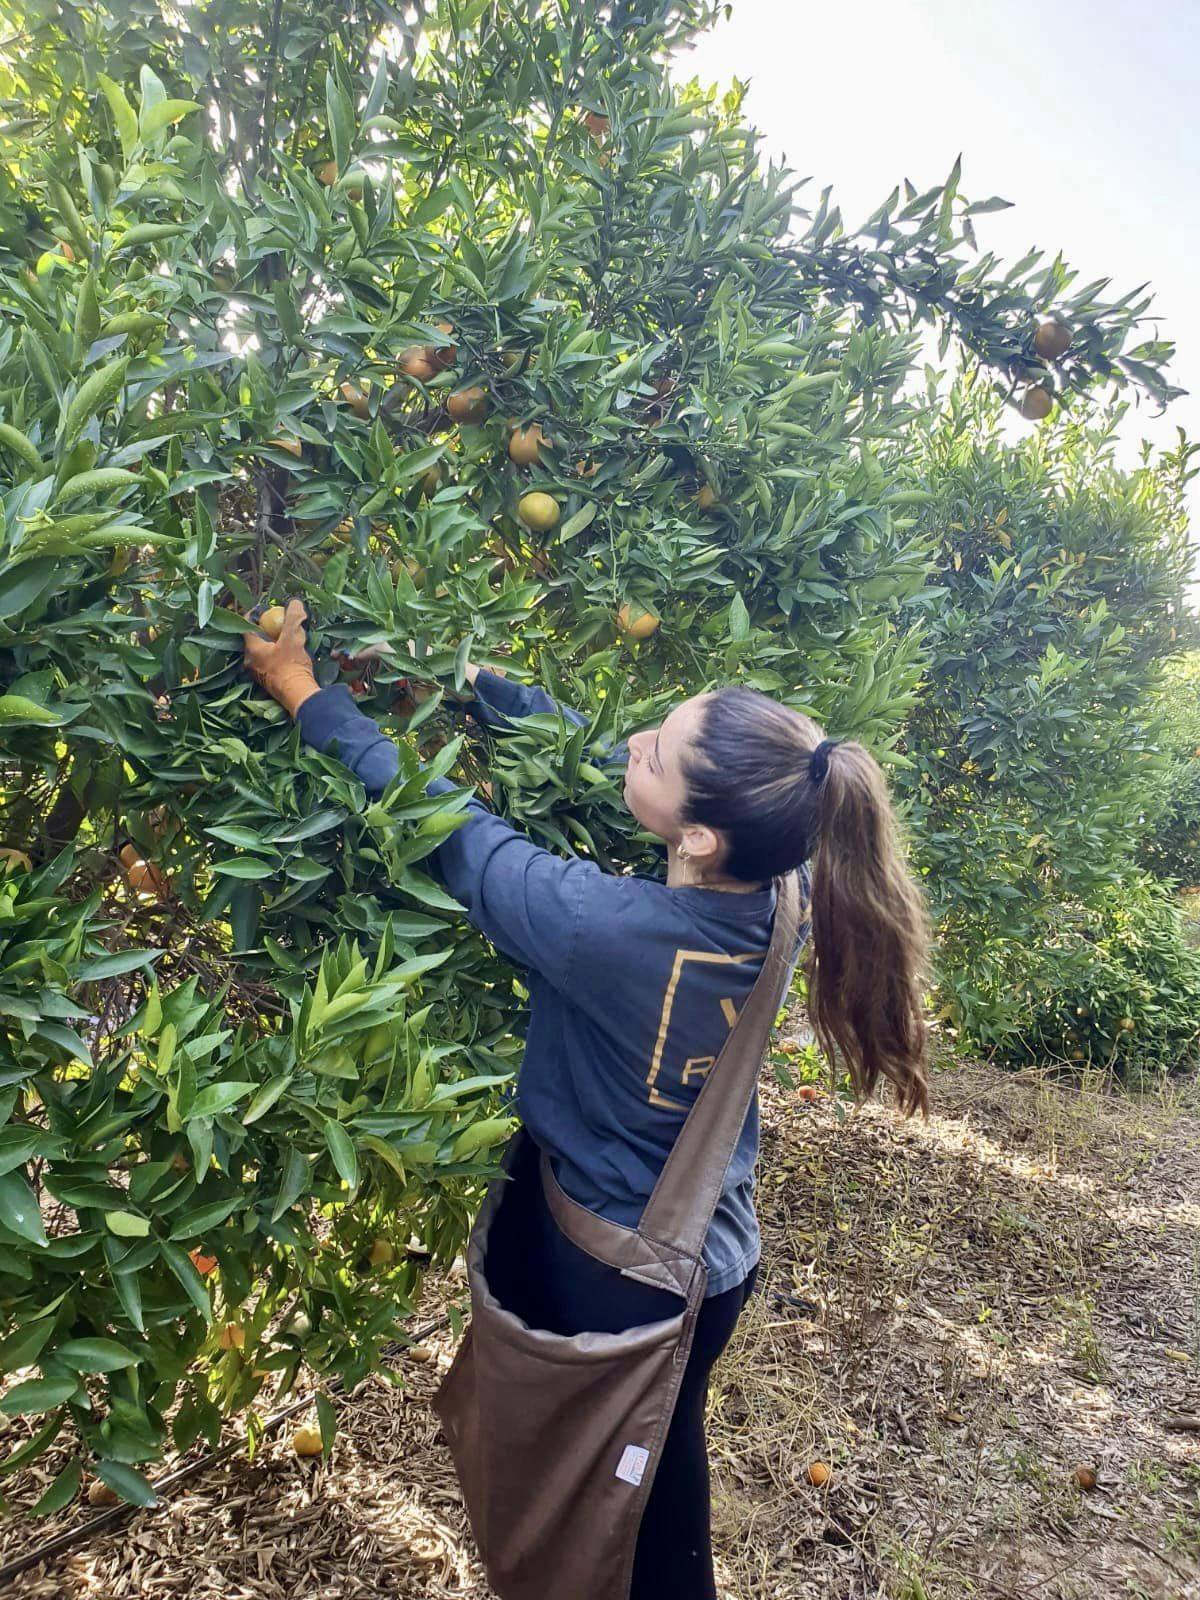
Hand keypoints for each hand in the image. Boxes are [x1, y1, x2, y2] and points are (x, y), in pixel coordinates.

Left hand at [243, 599, 319, 716]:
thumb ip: (293, 618)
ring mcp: (257, 673)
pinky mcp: (267, 681)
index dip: (255, 614)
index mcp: (251, 649)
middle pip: (254, 638)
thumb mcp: (293, 637)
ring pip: (261, 651)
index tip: (266, 608)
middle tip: (278, 622)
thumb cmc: (292, 666)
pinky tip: (288, 653)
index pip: (247, 625)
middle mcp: (250, 661)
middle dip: (265, 629)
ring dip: (271, 643)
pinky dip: (275, 654)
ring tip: (285, 637)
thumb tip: (294, 602)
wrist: (298, 695)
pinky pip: (268, 662)